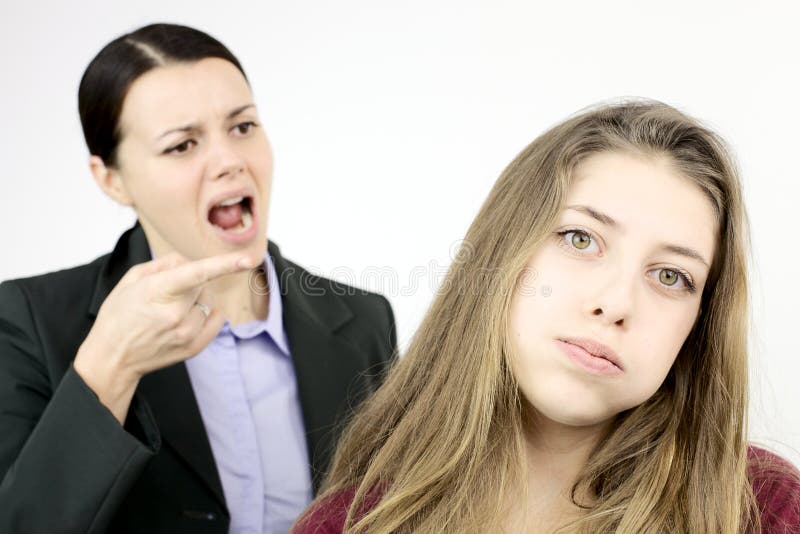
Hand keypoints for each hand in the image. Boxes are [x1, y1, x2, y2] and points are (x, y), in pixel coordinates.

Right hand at [74, 252, 253, 422]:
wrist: (111, 358)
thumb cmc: (118, 316)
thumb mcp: (131, 280)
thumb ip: (163, 264)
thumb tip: (188, 260)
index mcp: (157, 292)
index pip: (197, 274)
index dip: (224, 264)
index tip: (248, 259)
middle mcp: (176, 314)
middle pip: (203, 284)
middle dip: (191, 282)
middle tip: (167, 293)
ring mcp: (187, 333)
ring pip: (210, 301)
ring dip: (198, 299)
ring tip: (171, 310)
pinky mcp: (195, 347)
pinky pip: (217, 318)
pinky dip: (208, 312)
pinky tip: (187, 317)